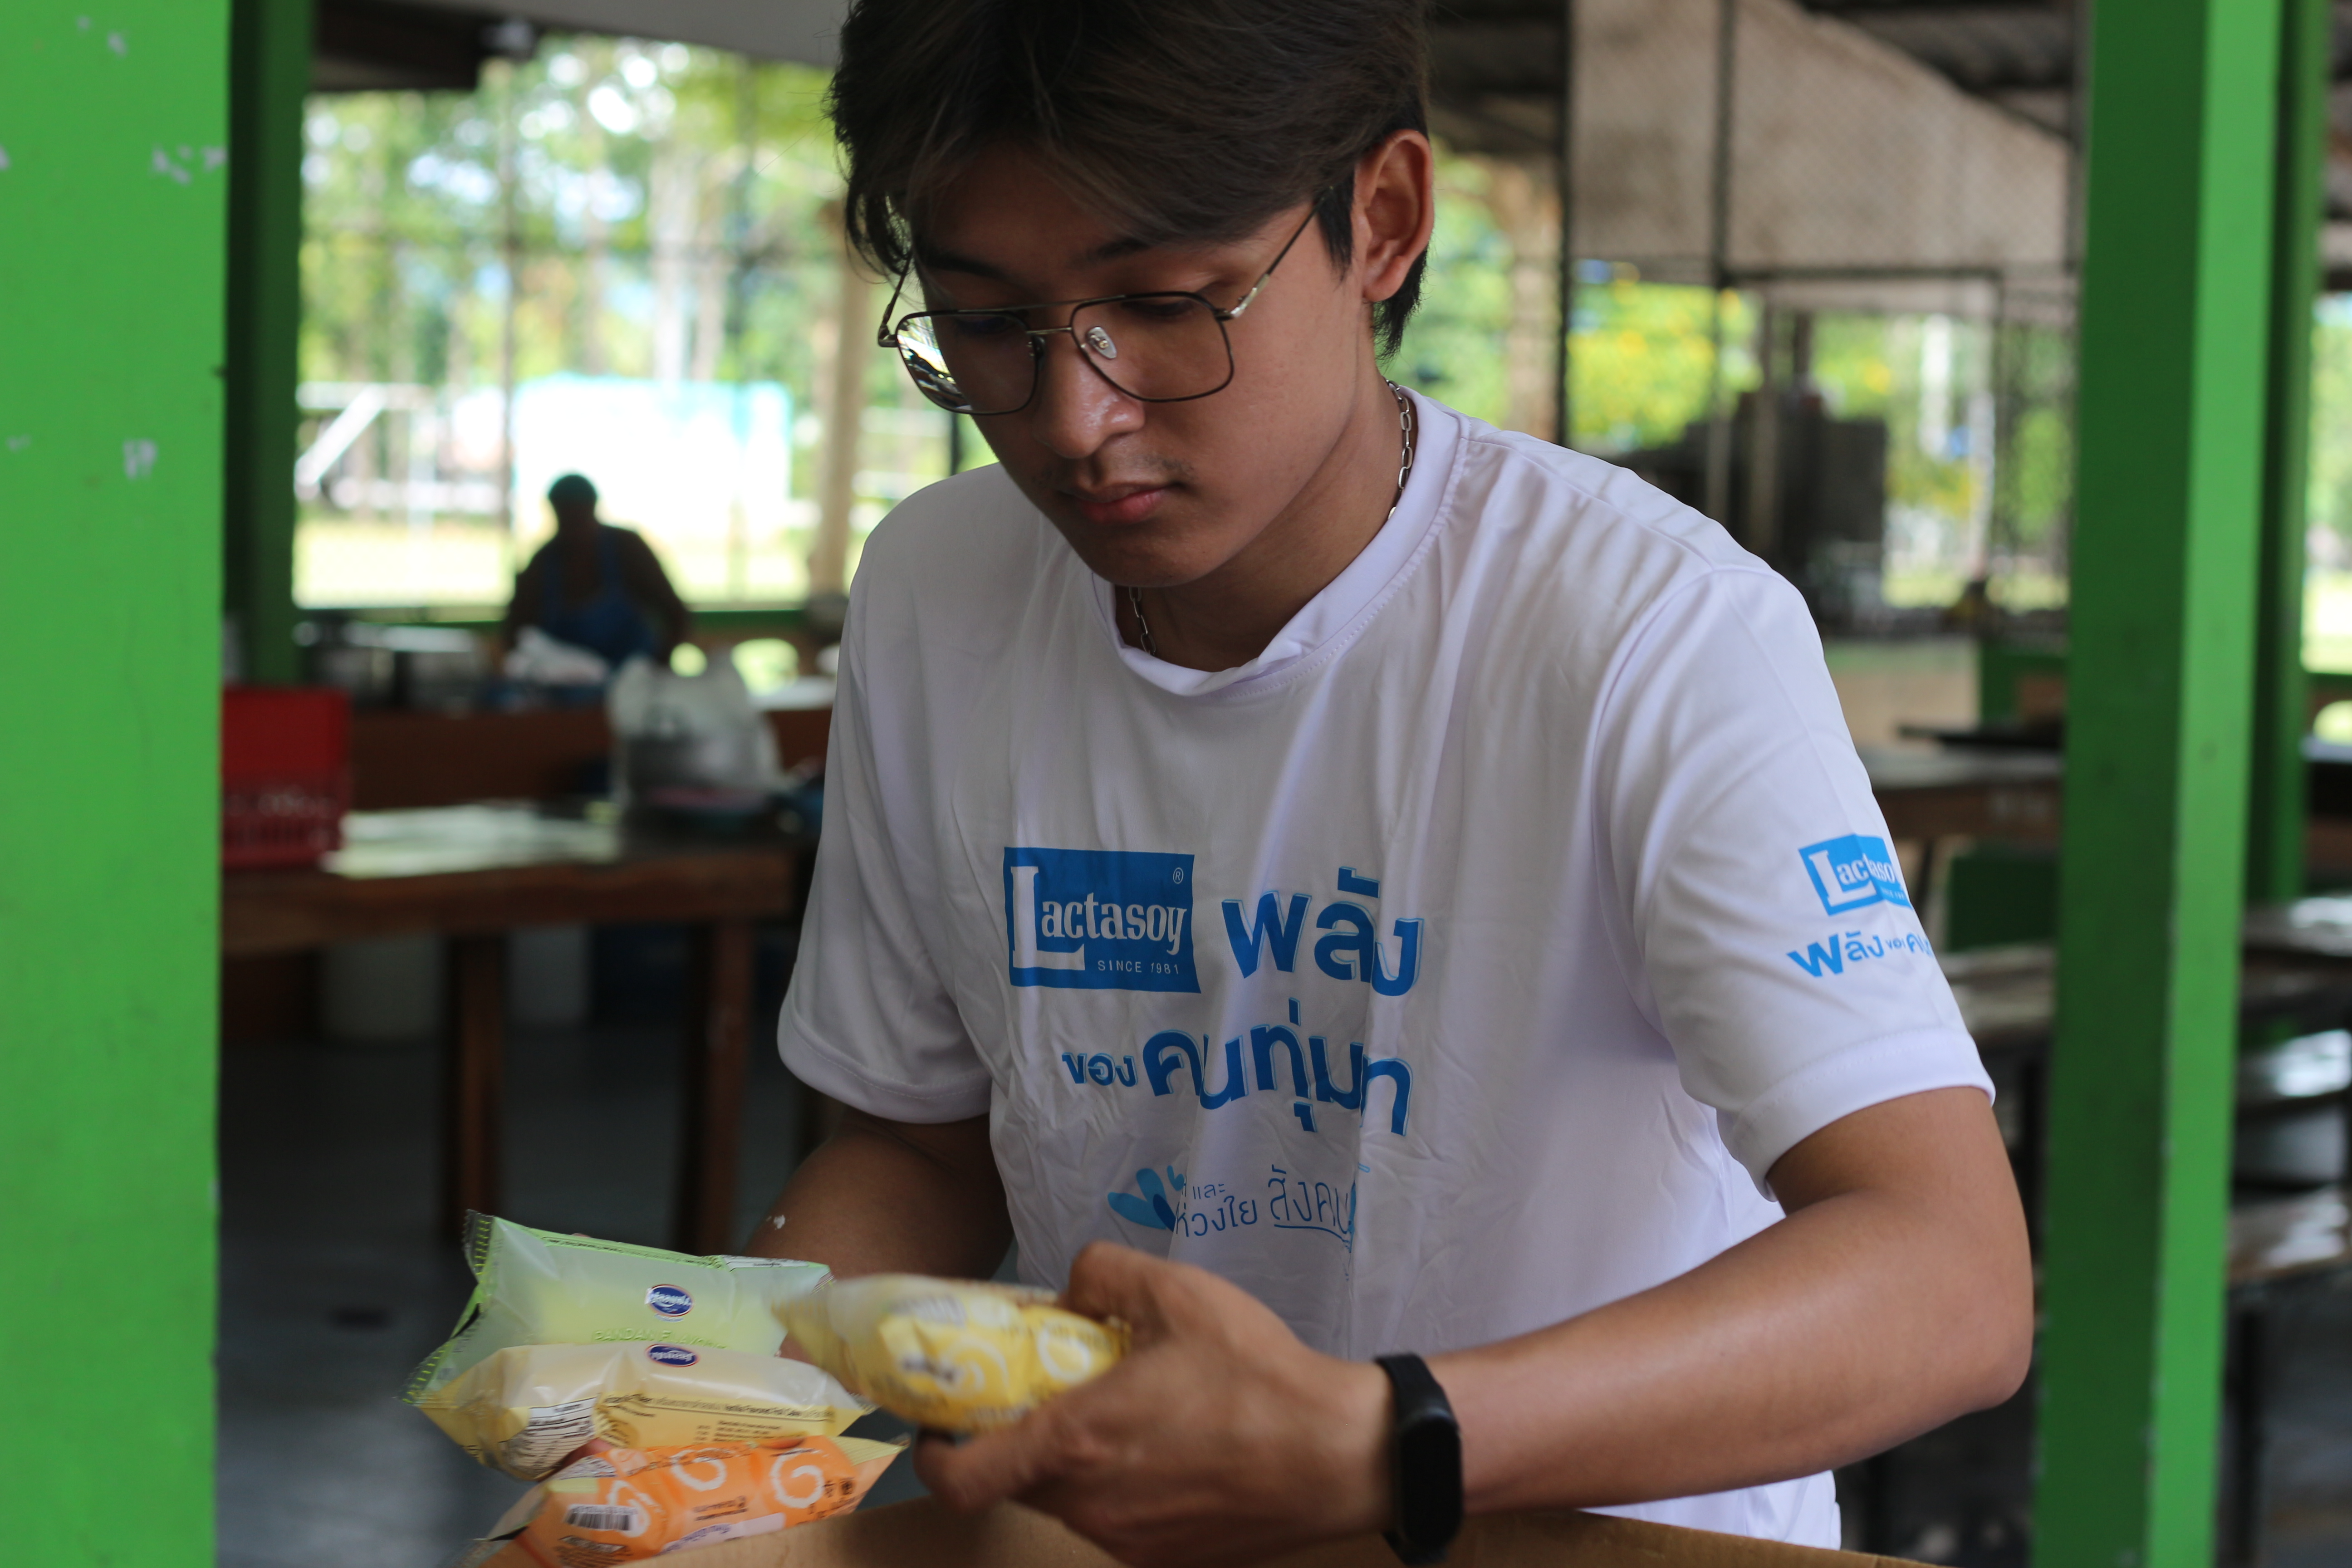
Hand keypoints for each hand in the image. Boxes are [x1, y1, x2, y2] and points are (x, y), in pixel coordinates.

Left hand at [914, 1243, 1392, 1566]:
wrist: (1340, 1455)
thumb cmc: (1257, 1373)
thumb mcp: (1177, 1291)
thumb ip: (1101, 1273)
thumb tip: (1069, 1293)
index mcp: (1076, 1443)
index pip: (960, 1477)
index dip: (934, 1453)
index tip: (942, 1420)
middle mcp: (1090, 1505)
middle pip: (1014, 1482)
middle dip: (1013, 1439)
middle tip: (1043, 1392)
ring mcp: (1128, 1540)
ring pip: (1066, 1501)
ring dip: (1070, 1461)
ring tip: (1120, 1410)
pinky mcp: (1166, 1558)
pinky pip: (1115, 1519)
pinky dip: (1117, 1485)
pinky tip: (1166, 1445)